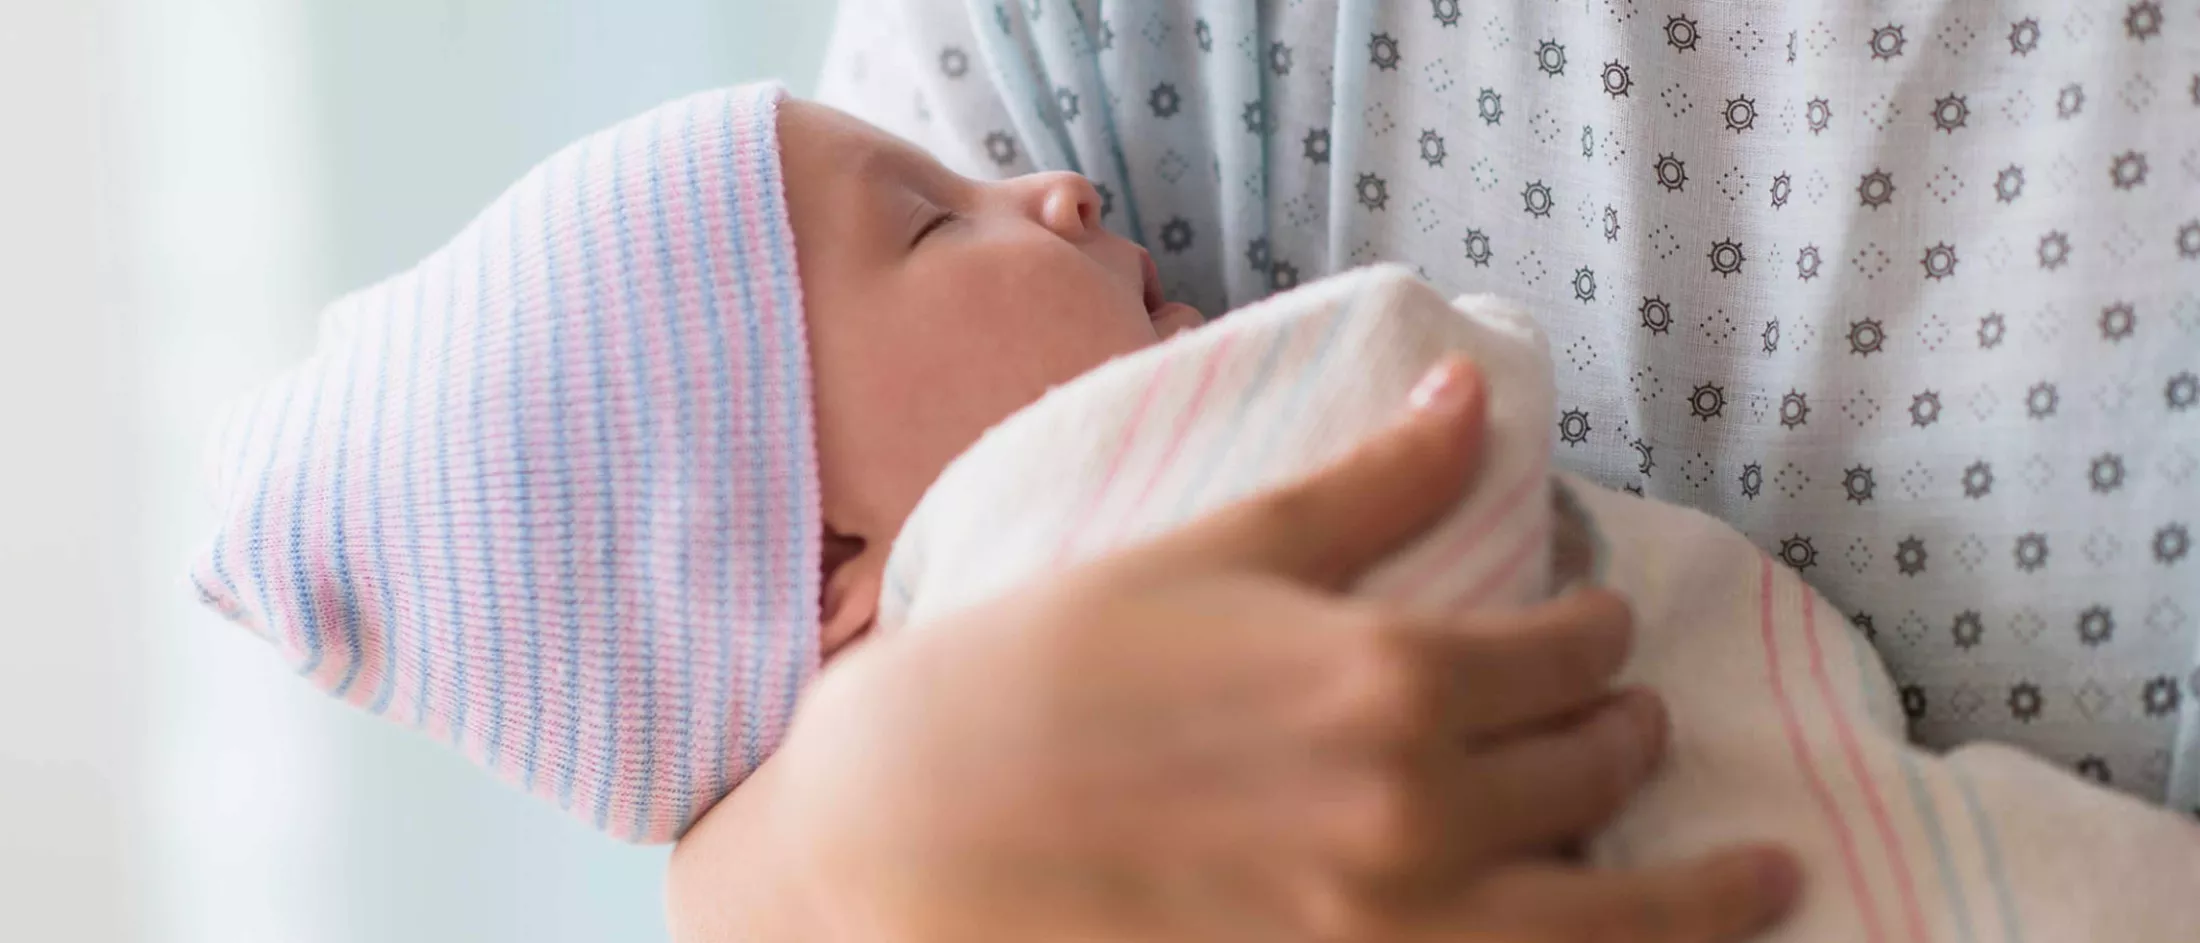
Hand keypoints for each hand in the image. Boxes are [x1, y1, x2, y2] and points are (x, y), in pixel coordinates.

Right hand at [668, 359, 1799, 942]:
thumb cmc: (1050, 674)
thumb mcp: (1214, 553)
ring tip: (1763, 882)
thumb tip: (1475, 395)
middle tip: (1622, 723)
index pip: (1570, 651)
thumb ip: (1372, 487)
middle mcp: (1423, 816)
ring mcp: (1397, 937)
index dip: (1597, 632)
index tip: (1592, 627)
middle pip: (1596, 773)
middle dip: (1624, 738)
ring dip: (1703, 897)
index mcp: (1392, 677)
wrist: (912, 832)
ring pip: (1615, 922)